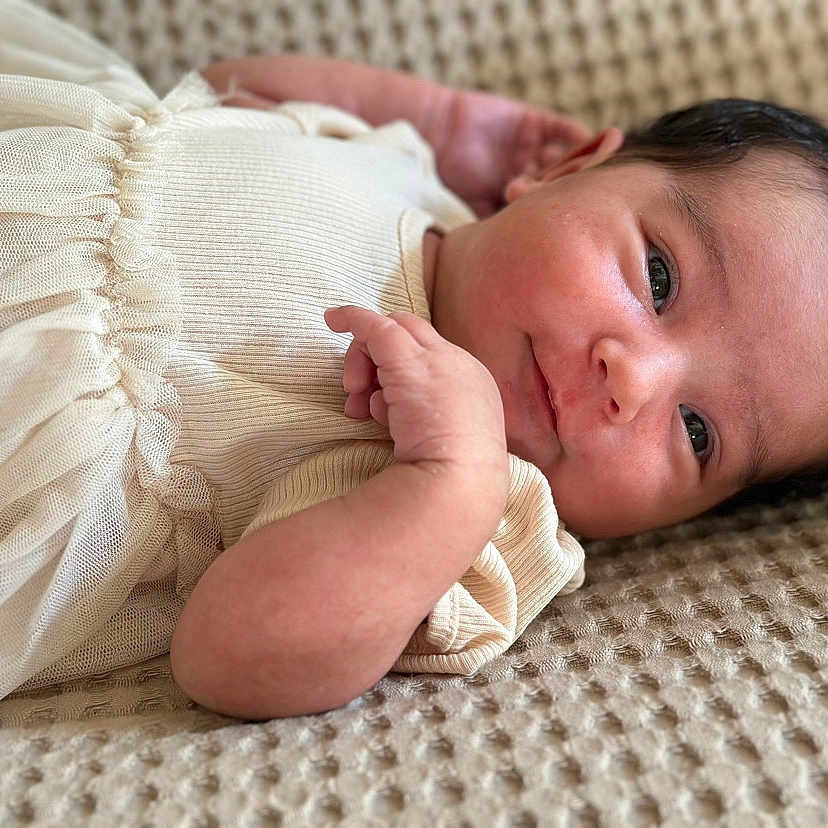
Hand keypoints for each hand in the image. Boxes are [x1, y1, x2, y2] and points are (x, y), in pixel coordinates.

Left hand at [324, 305, 507, 473]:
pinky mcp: (408, 361)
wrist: (459, 488)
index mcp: (475, 389)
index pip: (433, 359)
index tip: (375, 394)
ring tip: (357, 407)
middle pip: (413, 337)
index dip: (399, 370)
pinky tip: (331, 320)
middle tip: (356, 395)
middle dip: (377, 357)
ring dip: (363, 361)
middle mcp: (461, 367)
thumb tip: (377, 407)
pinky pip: (375, 326)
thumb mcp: (439, 445)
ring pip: (392, 333)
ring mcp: (438, 360)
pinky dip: (352, 319)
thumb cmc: (449, 484)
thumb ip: (418, 420)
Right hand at [431, 88, 592, 216]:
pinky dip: (577, 135)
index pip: (542, 203)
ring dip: (580, 163)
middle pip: (558, 181)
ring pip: (562, 156)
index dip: (558, 210)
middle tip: (596, 198)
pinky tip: (591, 142)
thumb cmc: (453, 173)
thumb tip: (519, 252)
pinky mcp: (531, 121)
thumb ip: (498, 223)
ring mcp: (529, 146)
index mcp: (512, 191)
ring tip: (599, 172)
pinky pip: (561, 128)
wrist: (438, 131)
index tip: (578, 222)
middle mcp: (523, 168)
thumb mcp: (478, 204)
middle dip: (574, 189)